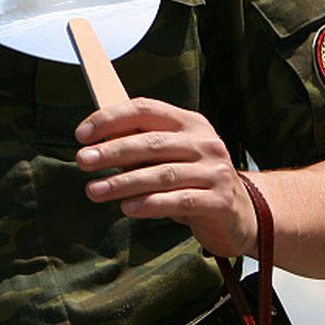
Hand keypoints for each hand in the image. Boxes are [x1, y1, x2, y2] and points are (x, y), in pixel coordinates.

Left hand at [75, 99, 257, 258]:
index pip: (144, 109)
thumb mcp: (170, 157)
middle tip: (82, 161)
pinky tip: (127, 208)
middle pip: (150, 142)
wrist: (242, 215)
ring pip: (161, 174)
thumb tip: (95, 146)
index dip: (110, 119)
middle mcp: (205, 142)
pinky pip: (179, 201)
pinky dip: (150, 204)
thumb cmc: (193, 181)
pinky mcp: (220, 200)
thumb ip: (140, 148)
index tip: (81, 135)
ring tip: (95, 190)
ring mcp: (215, 171)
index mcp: (189, 123)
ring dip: (123, 183)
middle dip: (111, 151)